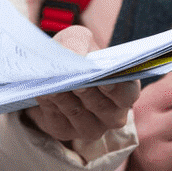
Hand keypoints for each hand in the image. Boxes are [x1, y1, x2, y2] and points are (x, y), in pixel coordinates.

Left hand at [24, 26, 139, 141]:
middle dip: (87, 92)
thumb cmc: (73, 51)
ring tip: (53, 83)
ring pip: (78, 114)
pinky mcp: (64, 131)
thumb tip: (77, 58)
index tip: (103, 80)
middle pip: (103, 108)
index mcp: (124, 90)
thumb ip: (79, 43)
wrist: (50, 67)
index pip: (128, 94)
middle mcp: (111, 114)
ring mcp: (88, 126)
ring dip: (64, 98)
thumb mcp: (77, 39)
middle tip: (74, 80)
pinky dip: (50, 104)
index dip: (118, 89)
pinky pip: (58, 120)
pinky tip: (43, 91)